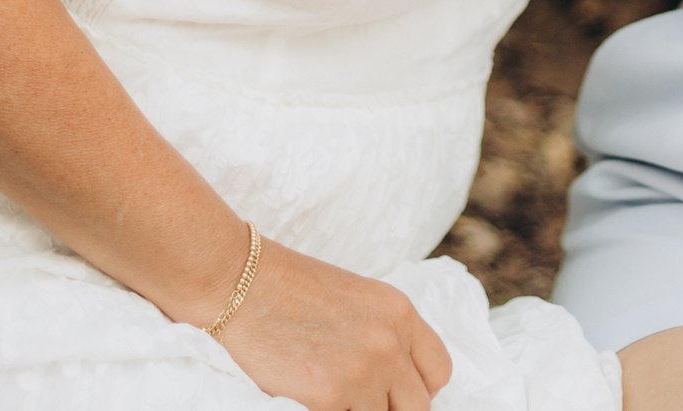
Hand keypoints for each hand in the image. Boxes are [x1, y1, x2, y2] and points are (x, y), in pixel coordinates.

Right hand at [213, 237, 453, 410]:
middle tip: (364, 402)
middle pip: (418, 405)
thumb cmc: (291, 291)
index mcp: (401, 314)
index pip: (439, 371)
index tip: (398, 392)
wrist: (242, 283)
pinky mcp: (329, 396)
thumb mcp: (359, 301)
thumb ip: (385, 335)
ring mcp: (363, 372)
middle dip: (393, 409)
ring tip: (336, 397)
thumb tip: (396, 380)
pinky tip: (312, 399)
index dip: (420, 388)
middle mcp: (390, 343)